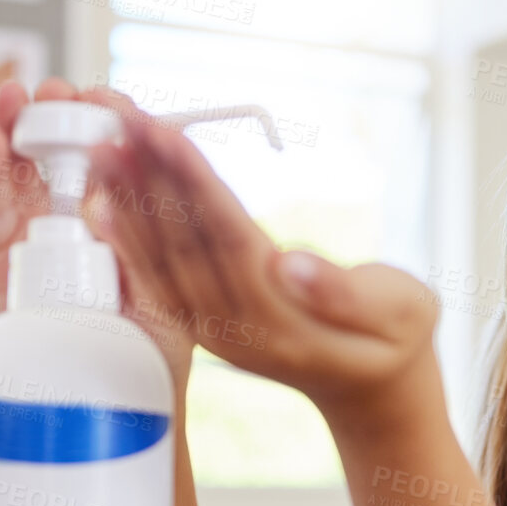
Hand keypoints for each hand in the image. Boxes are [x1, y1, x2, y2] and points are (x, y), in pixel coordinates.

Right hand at [0, 78, 196, 386]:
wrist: (125, 422)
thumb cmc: (157, 361)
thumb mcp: (168, 295)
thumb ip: (150, 247)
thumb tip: (128, 185)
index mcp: (121, 237)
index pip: (115, 172)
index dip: (106, 133)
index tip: (104, 97)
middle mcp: (79, 242)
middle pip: (61, 170)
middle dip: (54, 125)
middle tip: (52, 89)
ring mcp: (40, 260)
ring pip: (23, 189)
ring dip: (14, 138)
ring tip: (9, 98)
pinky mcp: (9, 283)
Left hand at [82, 113, 441, 423]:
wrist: (374, 389)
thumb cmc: (396, 338)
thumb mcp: (401, 312)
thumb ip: (345, 293)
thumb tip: (290, 262)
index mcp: (286, 327)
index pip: (230, 243)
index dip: (195, 186)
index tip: (165, 134)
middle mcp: (239, 333)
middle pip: (185, 246)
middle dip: (150, 177)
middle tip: (120, 117)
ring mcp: (216, 333)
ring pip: (163, 259)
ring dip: (131, 198)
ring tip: (105, 141)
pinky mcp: (204, 324)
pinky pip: (159, 275)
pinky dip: (131, 234)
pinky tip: (108, 198)